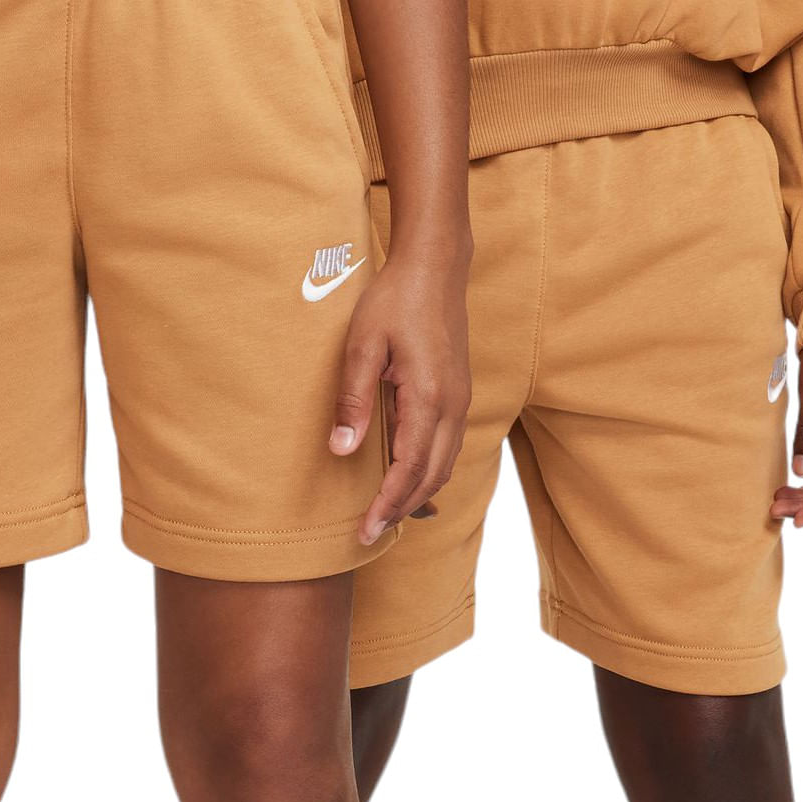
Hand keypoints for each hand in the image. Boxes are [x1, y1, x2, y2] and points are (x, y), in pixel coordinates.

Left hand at [330, 245, 471, 545]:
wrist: (435, 267)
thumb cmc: (394, 300)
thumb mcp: (361, 345)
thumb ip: (352, 400)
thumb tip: (342, 450)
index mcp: (429, 396)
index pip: (409, 468)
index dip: (387, 504)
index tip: (365, 530)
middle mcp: (452, 406)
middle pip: (431, 477)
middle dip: (401, 510)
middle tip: (369, 534)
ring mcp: (460, 401)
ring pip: (444, 467)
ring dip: (417, 495)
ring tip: (385, 516)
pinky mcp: (458, 396)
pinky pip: (447, 449)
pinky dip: (429, 475)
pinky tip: (408, 484)